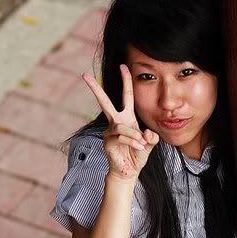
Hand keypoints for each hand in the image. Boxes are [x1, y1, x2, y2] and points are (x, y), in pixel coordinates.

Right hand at [82, 64, 158, 181]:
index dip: (126, 81)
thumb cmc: (137, 155)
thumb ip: (152, 137)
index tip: (123, 65)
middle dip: (95, 88)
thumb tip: (146, 133)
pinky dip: (133, 141)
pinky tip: (139, 147)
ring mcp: (110, 131)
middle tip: (84, 75)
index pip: (126, 96)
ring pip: (122, 126)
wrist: (129, 171)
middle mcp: (116, 122)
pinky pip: (122, 137)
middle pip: (104, 102)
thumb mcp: (149, 144)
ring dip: (134, 135)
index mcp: (127, 118)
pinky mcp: (107, 142)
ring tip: (142, 144)